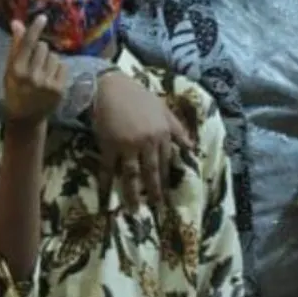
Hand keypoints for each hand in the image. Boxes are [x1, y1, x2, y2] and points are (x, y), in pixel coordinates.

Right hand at [4, 16, 66, 123]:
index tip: (42, 17)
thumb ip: (15, 46)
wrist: (26, 117)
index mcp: (17, 70)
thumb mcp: (10, 69)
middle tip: (36, 62)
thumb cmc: (16, 89)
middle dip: (41, 50)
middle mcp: (32, 76)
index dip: (35, 29)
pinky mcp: (59, 89)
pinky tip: (51, 78)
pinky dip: (58, 69)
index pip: (27, 44)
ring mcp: (47, 83)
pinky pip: (63, 66)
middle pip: (43, 47)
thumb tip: (17, 22)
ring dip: (50, 60)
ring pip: (54, 56)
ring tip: (43, 72)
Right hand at [93, 72, 191, 208]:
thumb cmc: (138, 96)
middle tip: (156, 209)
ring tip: (134, 210)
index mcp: (163, 133)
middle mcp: (148, 142)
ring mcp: (128, 145)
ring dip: (132, 194)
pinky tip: (105, 196)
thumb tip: (192, 147)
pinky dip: (106, 183)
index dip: (166, 178)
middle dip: (154, 192)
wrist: (111, 86)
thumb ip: (178, 129)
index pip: (166, 162)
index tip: (167, 193)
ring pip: (132, 175)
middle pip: (152, 172)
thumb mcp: (164, 110)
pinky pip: (109, 169)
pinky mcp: (109, 145)